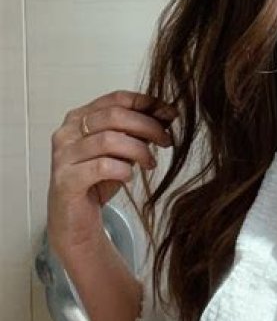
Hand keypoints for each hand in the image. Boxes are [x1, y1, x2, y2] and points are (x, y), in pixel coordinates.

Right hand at [47, 90, 176, 260]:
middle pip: (115, 115)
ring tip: (150, 162)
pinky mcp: (65, 180)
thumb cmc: (99, 180)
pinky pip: (101, 166)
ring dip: (138, 150)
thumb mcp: (123, 149)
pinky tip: (130, 176)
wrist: (75, 222)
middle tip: (166, 140)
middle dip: (147, 125)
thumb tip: (168, 113)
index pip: (117, 98)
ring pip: (109, 140)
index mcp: (80, 117)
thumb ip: (139, 130)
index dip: (147, 103)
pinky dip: (123, 169)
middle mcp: (67, 132)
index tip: (170, 113)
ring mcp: (63, 156)